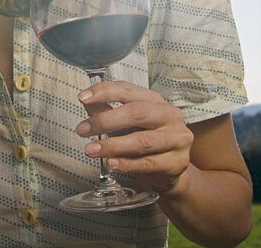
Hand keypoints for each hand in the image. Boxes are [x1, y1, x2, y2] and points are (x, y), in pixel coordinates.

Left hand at [75, 80, 193, 194]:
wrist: (169, 170)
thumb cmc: (146, 140)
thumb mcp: (128, 123)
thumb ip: (107, 112)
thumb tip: (86, 101)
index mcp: (155, 100)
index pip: (127, 90)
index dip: (104, 92)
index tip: (82, 97)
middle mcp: (169, 115)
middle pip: (137, 113)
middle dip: (106, 121)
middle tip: (83, 130)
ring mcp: (177, 139)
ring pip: (142, 141)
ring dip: (112, 146)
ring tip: (91, 150)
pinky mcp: (178, 162)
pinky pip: (148, 163)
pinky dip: (126, 164)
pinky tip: (111, 163)